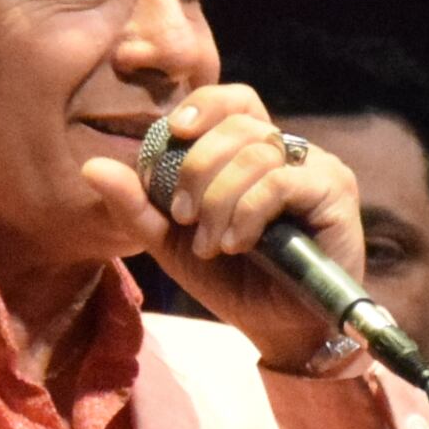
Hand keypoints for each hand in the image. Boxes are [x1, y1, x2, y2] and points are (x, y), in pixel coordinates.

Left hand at [106, 84, 371, 373]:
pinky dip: (248, 212)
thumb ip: (136, 205)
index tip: (173, 132)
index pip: (233, 100)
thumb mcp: (172, 241)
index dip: (203, 105)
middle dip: (198, 169)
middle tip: (184, 218)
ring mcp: (317, 167)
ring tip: (212, 245)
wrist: (276, 327)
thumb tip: (92, 166)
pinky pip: (281, 182)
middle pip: (239, 124)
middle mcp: (290, 150)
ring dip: (220, 201)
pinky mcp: (335, 191)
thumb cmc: (230, 279)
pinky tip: (238, 243)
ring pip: (256, 153)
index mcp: (254, 152)